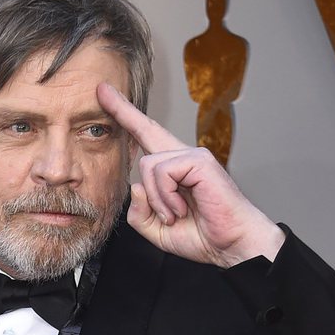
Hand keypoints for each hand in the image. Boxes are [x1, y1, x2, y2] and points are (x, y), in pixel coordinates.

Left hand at [97, 83, 284, 266]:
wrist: (232, 244)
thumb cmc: (202, 236)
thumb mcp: (158, 230)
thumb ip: (140, 213)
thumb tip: (135, 185)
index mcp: (172, 171)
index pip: (146, 139)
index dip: (127, 118)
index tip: (106, 96)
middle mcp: (182, 157)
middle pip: (146, 129)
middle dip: (122, 110)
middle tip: (101, 90)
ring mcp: (193, 156)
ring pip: (148, 166)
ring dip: (157, 199)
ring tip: (175, 215)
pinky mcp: (200, 161)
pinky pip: (163, 173)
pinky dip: (166, 197)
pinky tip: (181, 210)